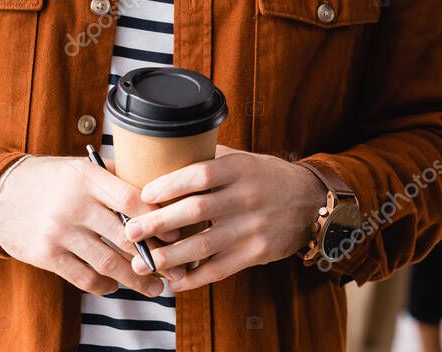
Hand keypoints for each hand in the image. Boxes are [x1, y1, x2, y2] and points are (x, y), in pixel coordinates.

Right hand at [0, 154, 182, 295]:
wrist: (2, 194)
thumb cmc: (52, 178)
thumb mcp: (82, 166)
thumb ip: (116, 174)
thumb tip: (158, 182)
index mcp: (89, 177)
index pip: (131, 198)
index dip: (157, 218)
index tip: (177, 232)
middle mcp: (75, 204)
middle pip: (123, 235)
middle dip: (153, 255)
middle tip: (176, 267)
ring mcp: (60, 232)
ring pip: (106, 261)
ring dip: (134, 279)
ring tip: (155, 287)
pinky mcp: (46, 255)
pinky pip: (83, 277)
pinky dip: (104, 285)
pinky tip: (116, 285)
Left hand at [122, 145, 327, 290]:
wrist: (309, 202)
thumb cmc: (266, 177)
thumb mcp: (243, 160)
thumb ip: (210, 161)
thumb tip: (164, 160)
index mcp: (240, 168)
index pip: (200, 174)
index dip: (169, 184)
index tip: (144, 194)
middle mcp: (246, 196)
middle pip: (196, 210)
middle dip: (158, 223)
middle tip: (131, 231)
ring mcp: (252, 227)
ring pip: (203, 245)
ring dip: (169, 257)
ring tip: (142, 262)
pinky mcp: (256, 253)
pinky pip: (219, 269)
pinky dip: (193, 278)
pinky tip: (173, 281)